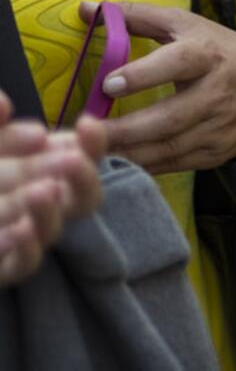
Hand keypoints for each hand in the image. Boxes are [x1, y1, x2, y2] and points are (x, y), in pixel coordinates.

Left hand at [0, 95, 104, 284]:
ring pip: (53, 229)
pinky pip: (24, 264)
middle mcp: (40, 199)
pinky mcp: (4, 265)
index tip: (86, 123)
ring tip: (41, 193)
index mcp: (41, 165)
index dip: (92, 141)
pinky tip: (21, 231)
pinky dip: (28, 249)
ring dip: (50, 212)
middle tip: (71, 162)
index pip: (81, 154)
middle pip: (82, 195)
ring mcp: (22, 234)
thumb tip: (3, 105)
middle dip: (82, 177)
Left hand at [94, 1, 235, 173]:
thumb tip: (87, 8)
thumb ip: (138, 17)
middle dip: (124, 129)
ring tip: (92, 150)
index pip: (179, 62)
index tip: (108, 84)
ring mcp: (218, 126)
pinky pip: (172, 165)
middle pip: (169, 117)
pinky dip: (142, 166)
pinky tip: (118, 162)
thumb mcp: (187, 25)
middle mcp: (218, 92)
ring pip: (167, 147)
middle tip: (85, 132)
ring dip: (127, 152)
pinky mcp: (215, 153)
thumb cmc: (222, 51)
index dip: (144, 74)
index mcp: (210, 54)